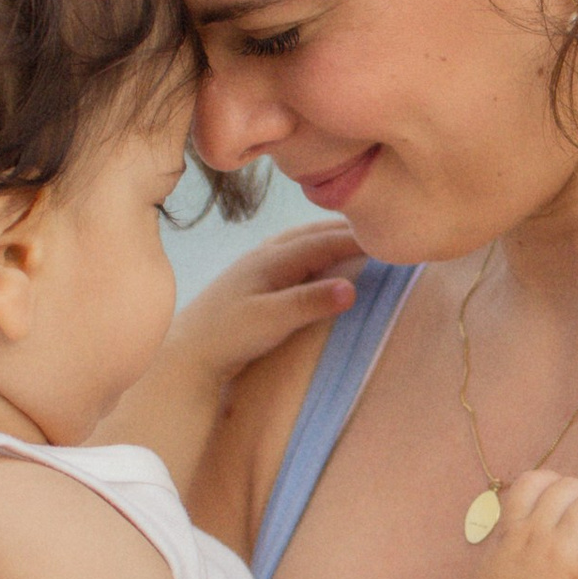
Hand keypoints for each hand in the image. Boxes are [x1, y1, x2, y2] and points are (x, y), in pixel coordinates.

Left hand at [134, 226, 363, 406]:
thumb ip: (309, 303)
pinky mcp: (252, 276)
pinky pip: (293, 249)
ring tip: (358, 234)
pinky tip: (318, 253)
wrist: (186, 351)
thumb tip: (352, 288)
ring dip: (331, 232)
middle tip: (383, 228)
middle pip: (315, 231)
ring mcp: (257, 262)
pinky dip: (314, 244)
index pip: (325, 240)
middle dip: (349, 227)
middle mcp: (265, 253)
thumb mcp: (270, 321)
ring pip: (302, 237)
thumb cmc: (227, 337)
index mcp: (273, 259)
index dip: (360, 238)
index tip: (392, 237)